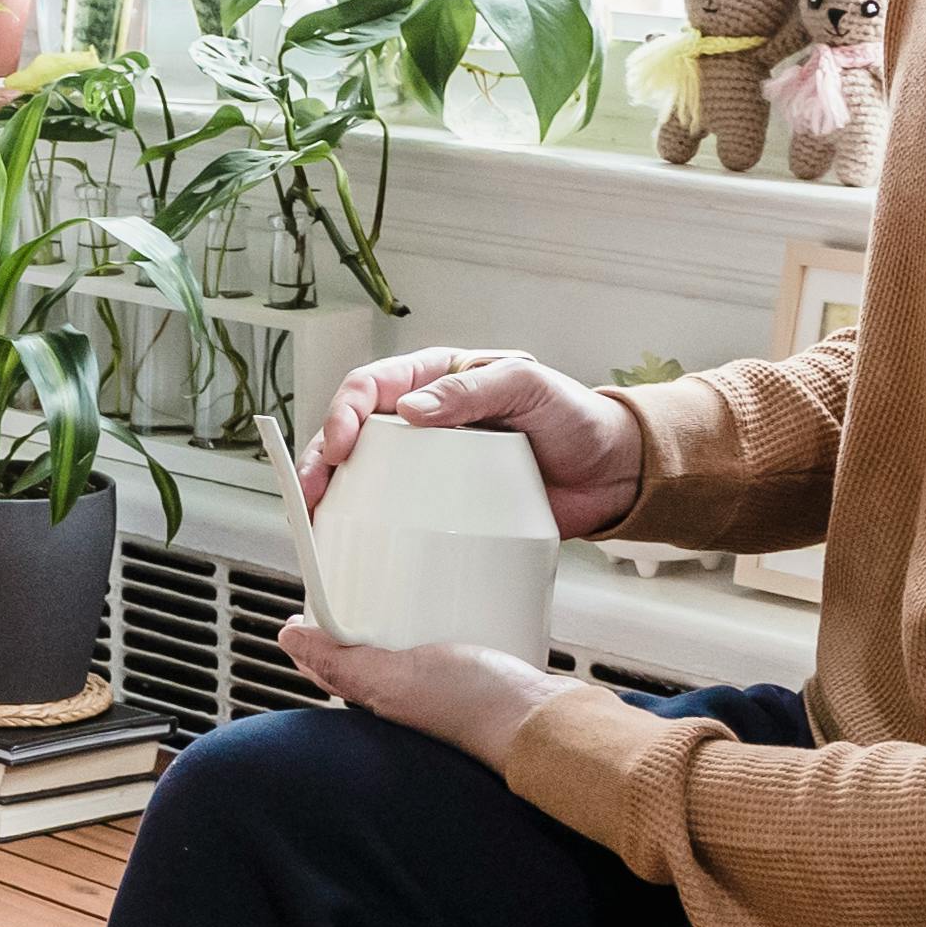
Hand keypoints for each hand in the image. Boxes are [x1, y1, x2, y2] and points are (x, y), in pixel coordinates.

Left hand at [276, 616, 561, 761]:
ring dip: (395, 619)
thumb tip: (290, 640)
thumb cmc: (475, 707)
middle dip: (351, 622)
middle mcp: (405, 695)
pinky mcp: (473, 673)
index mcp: (377, 698)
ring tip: (395, 588)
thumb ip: (341, 664)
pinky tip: (449, 604)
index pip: (329, 665)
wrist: (543, 720)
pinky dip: (437, 622)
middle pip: (364, 654)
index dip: (312, 632)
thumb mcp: (393, 678)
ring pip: (405, 648)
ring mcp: (440, 686)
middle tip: (349, 585)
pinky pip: (445, 643)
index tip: (306, 602)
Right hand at [301, 345, 646, 536]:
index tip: (339, 444)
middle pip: (352, 434)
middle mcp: (423, 421)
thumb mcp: (530, 387)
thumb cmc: (578, 420)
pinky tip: (351, 548)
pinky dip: (366, 530)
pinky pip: (394, 515)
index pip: (371, 386)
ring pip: (362, 476)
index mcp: (437, 378)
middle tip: (311, 493)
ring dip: (331, 497)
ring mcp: (429, 466)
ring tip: (316, 524)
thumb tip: (411, 406)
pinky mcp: (440, 507)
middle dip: (319, 461)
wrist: (615, 475)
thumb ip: (474, 389)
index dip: (344, 411)